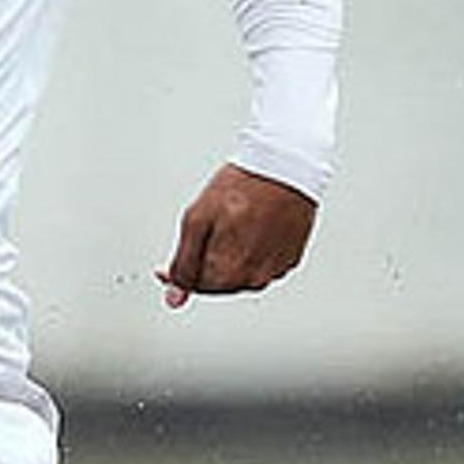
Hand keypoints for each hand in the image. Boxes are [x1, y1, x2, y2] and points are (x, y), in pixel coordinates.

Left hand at [157, 165, 317, 307]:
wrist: (285, 166)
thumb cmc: (243, 187)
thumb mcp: (197, 221)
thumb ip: (183, 264)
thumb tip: (175, 297)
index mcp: (230, 274)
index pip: (196, 286)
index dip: (181, 272)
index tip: (172, 261)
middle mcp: (255, 279)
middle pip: (219, 282)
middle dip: (207, 261)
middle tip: (209, 228)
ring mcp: (276, 269)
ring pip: (241, 273)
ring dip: (231, 255)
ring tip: (233, 222)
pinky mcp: (290, 256)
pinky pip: (262, 262)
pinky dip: (252, 249)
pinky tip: (250, 225)